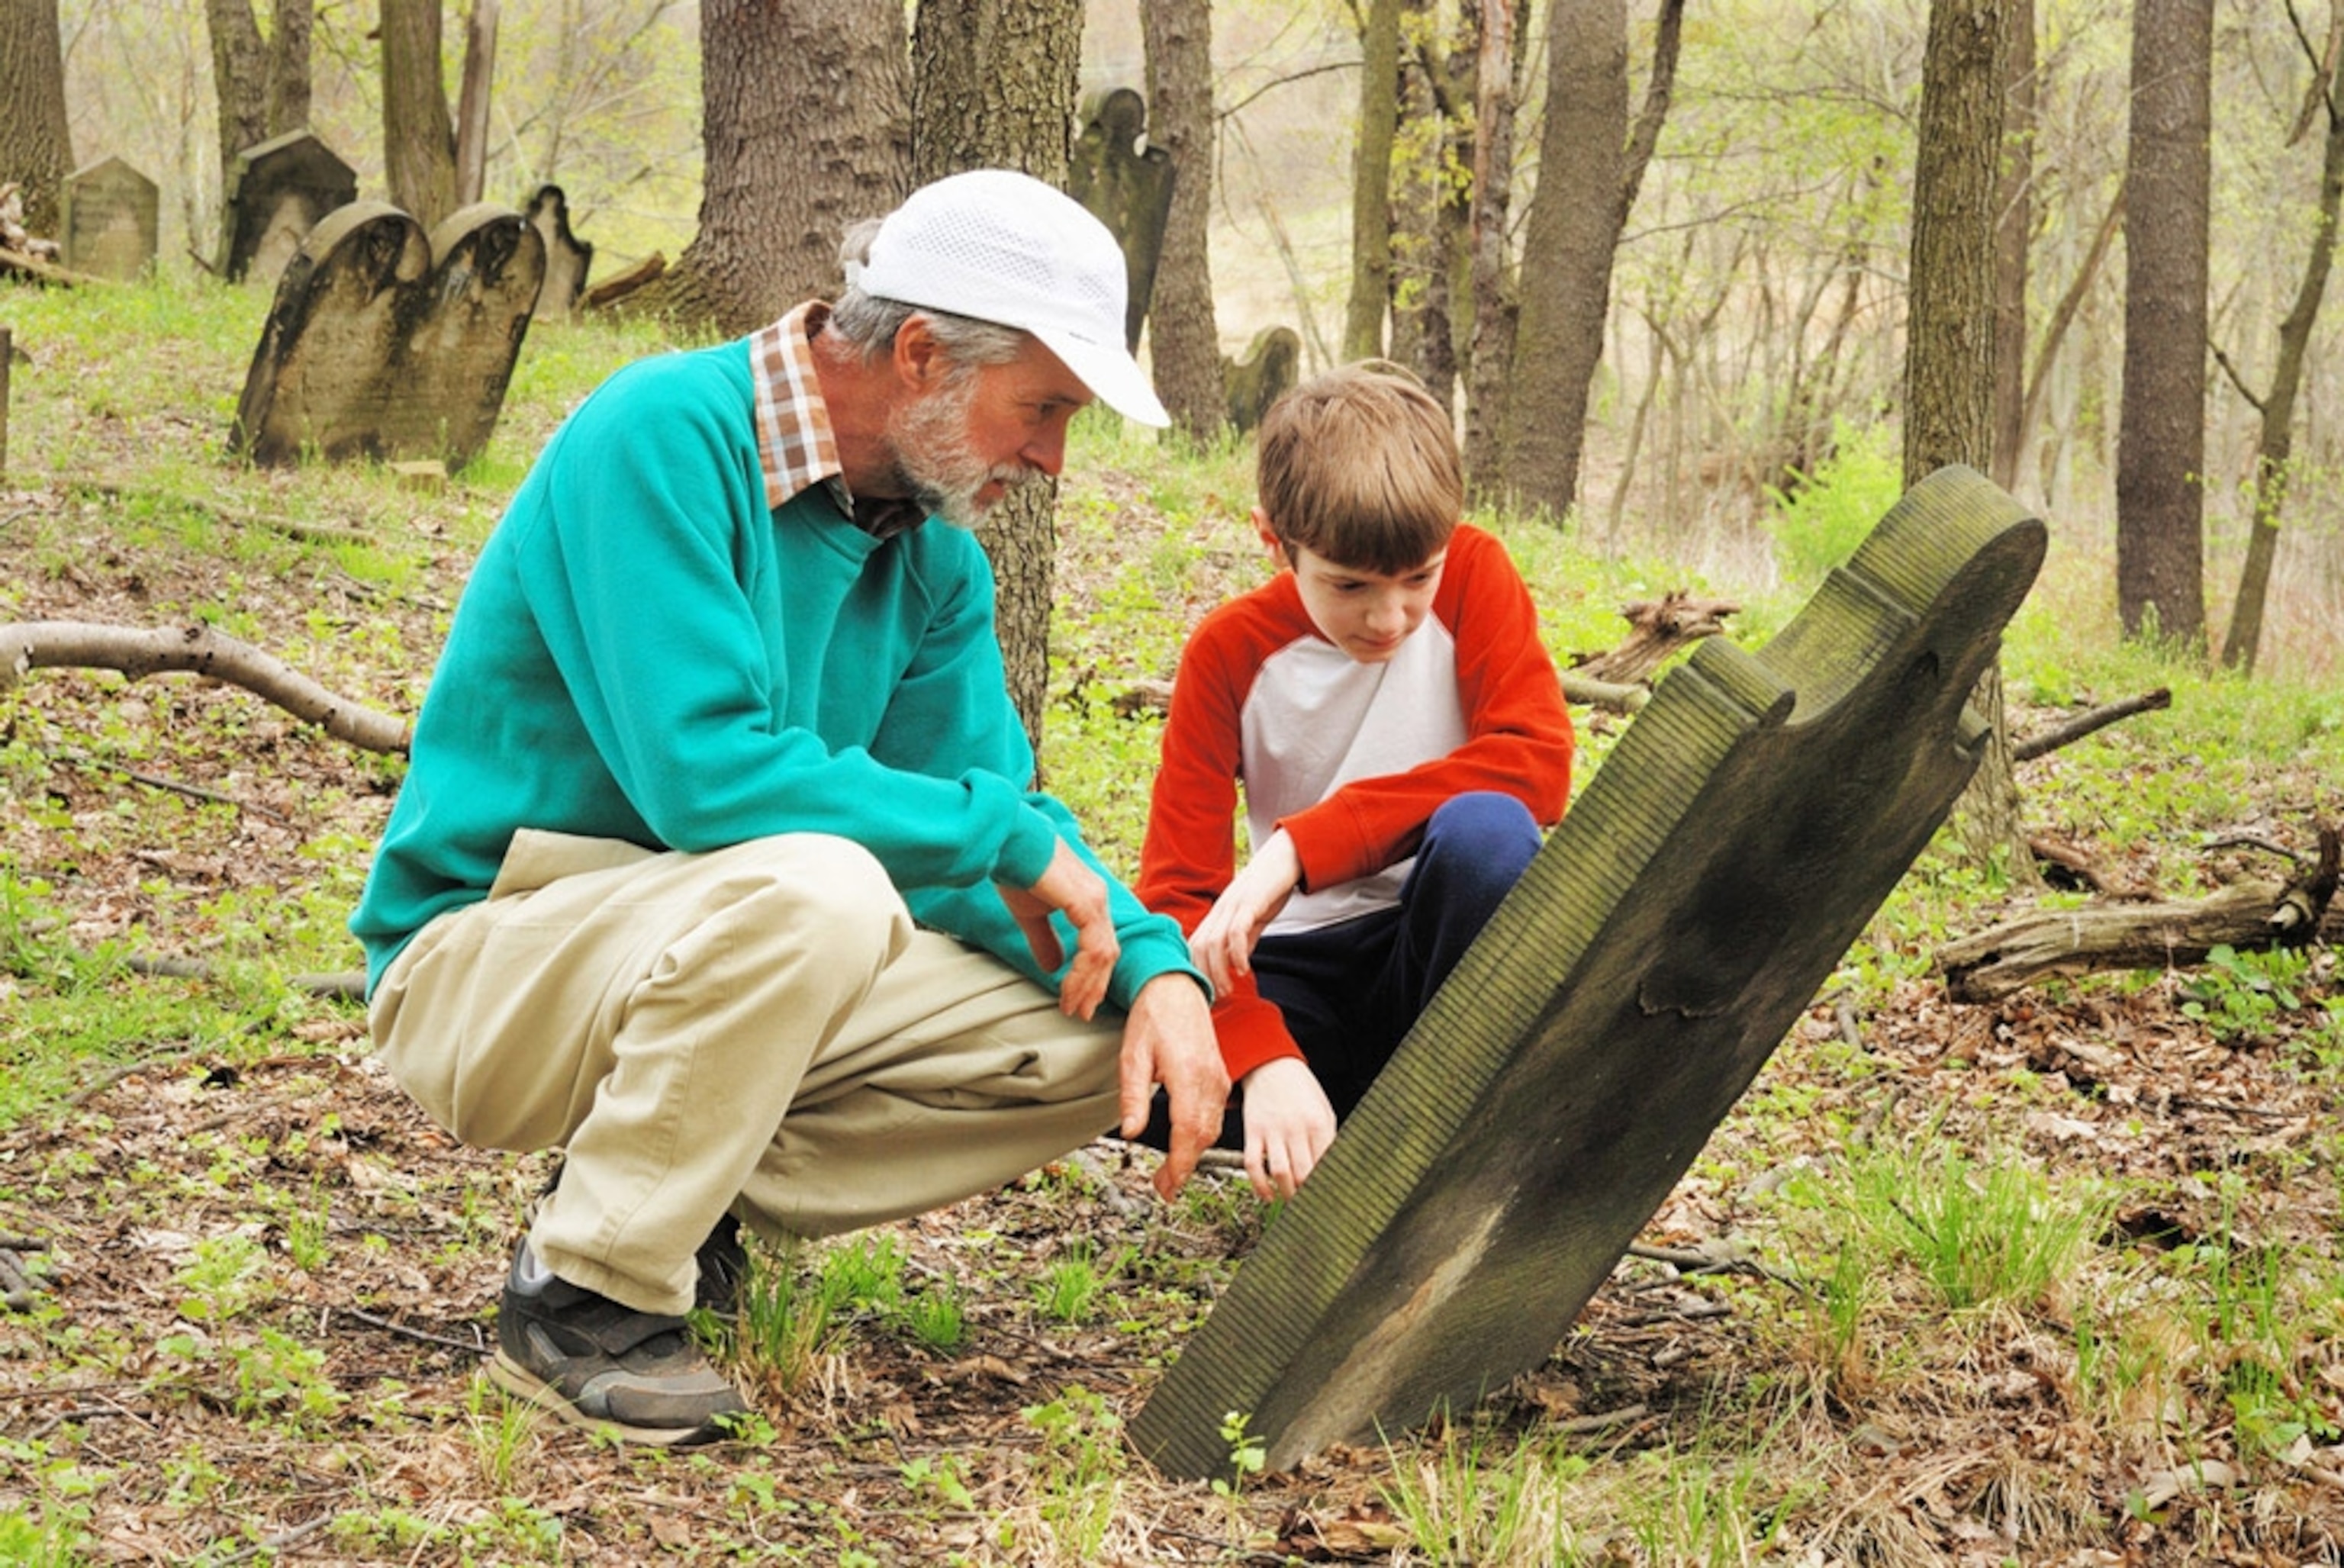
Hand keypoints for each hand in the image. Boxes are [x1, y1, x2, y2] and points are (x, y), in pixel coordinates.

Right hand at [996, 838, 1118, 1019]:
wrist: (1008, 842)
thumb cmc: (1016, 870)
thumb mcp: (1031, 915)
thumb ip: (1045, 941)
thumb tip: (1053, 968)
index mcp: (1089, 899)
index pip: (1100, 944)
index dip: (1091, 975)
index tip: (1076, 1000)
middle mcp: (1098, 898)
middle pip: (1108, 953)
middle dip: (1095, 986)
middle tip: (1081, 1013)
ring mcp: (1095, 900)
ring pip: (1103, 955)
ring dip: (1087, 985)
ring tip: (1072, 1007)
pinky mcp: (1086, 903)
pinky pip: (1093, 948)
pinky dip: (1082, 973)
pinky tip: (1067, 988)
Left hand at [1118, 974, 1228, 1199]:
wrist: (1175, 988)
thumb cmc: (1152, 1017)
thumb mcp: (1132, 1057)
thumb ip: (1133, 1097)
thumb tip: (1130, 1133)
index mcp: (1187, 1073)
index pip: (1188, 1130)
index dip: (1179, 1163)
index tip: (1167, 1185)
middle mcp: (1209, 1078)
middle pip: (1203, 1135)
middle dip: (1185, 1167)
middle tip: (1163, 1187)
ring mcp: (1217, 1078)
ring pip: (1211, 1128)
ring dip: (1193, 1154)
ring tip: (1170, 1173)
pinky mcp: (1219, 1076)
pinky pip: (1215, 1114)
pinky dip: (1201, 1135)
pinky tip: (1186, 1145)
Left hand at [1188, 829, 1301, 995]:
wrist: (1286, 857)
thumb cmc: (1270, 888)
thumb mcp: (1255, 918)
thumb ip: (1246, 939)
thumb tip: (1238, 963)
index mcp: (1218, 914)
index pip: (1195, 945)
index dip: (1197, 970)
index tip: (1208, 992)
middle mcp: (1220, 910)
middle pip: (1200, 946)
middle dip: (1205, 976)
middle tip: (1218, 997)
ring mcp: (1233, 905)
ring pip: (1214, 942)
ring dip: (1218, 970)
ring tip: (1229, 989)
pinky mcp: (1250, 902)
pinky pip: (1237, 930)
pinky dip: (1237, 953)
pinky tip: (1244, 969)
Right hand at [1238, 1056, 1336, 1199]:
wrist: (1271, 1066)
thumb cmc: (1301, 1090)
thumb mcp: (1323, 1110)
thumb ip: (1328, 1139)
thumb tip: (1331, 1170)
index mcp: (1317, 1124)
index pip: (1325, 1165)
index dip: (1326, 1186)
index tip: (1328, 1199)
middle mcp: (1295, 1128)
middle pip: (1303, 1173)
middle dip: (1307, 1195)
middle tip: (1309, 1205)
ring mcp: (1271, 1131)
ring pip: (1279, 1172)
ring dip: (1285, 1193)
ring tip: (1291, 1202)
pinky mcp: (1252, 1131)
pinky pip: (1252, 1163)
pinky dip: (1259, 1184)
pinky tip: (1266, 1194)